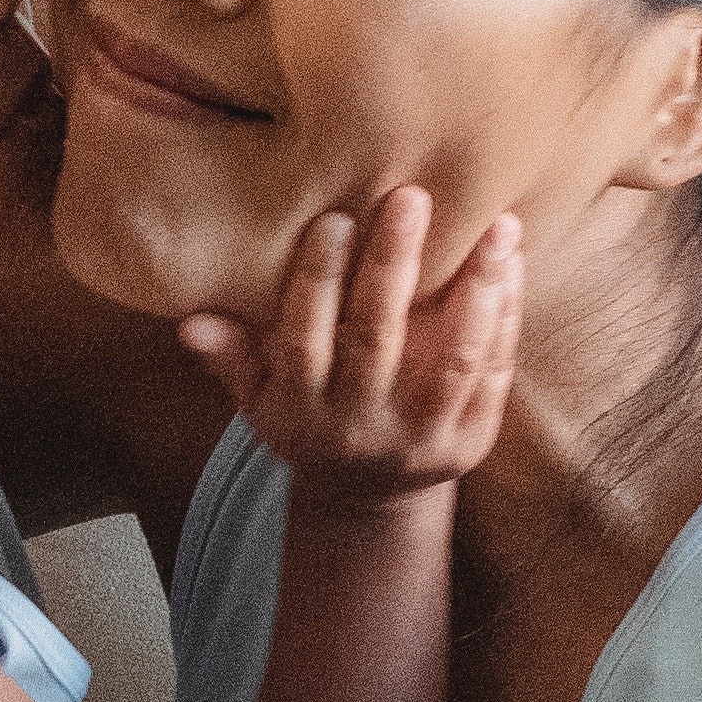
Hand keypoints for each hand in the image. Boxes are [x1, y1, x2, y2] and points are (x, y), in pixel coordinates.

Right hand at [175, 191, 523, 506]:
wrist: (370, 504)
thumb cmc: (311, 423)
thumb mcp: (261, 402)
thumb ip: (233, 358)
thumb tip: (190, 321)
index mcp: (302, 411)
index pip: (304, 341)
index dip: (317, 282)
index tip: (335, 218)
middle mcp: (359, 428)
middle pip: (376, 341)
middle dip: (393, 267)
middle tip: (411, 197)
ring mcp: (420, 438)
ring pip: (451, 362)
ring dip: (475, 292)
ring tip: (496, 228)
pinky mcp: (471, 442)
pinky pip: (491, 374)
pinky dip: (504, 318)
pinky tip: (510, 264)